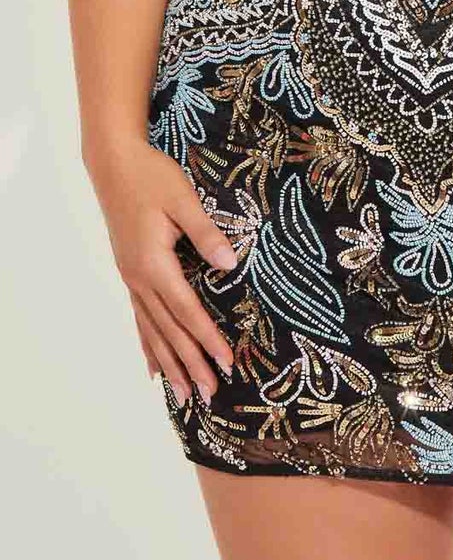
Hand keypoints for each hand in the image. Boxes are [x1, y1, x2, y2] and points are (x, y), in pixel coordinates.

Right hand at [84, 135, 237, 406]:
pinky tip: (151, 367)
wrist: (115, 165)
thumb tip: (231, 266)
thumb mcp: (184, 199)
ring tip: (182, 395)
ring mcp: (131, 278)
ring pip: (152, 331)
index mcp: (155, 264)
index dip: (207, 339)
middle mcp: (139, 278)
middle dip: (190, 363)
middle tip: (209, 395)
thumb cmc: (152, 176)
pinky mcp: (130, 272)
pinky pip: (140, 318)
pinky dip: (148, 345)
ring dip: (169, 363)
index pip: (187, 311)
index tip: (227, 362)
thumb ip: (206, 234)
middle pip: (169, 331)